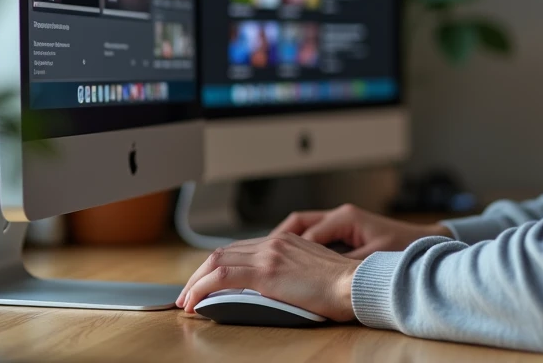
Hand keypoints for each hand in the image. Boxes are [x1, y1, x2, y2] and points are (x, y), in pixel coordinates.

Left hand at [177, 233, 359, 320]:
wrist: (356, 284)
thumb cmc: (342, 286)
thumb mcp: (311, 272)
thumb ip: (289, 272)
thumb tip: (269, 289)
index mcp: (285, 240)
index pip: (238, 249)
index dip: (215, 266)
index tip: (205, 283)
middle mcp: (274, 242)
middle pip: (222, 252)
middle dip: (198, 274)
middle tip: (188, 294)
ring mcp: (269, 255)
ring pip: (216, 262)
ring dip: (195, 282)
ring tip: (186, 301)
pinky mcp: (267, 273)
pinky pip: (222, 277)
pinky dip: (202, 288)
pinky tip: (195, 302)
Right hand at [273, 202, 452, 258]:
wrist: (424, 242)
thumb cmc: (404, 248)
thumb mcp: (373, 259)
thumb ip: (347, 264)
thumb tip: (323, 274)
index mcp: (345, 217)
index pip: (306, 234)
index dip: (288, 251)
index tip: (274, 266)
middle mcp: (340, 214)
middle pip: (298, 222)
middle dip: (278, 238)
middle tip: (262, 256)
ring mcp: (341, 219)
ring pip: (303, 226)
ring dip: (287, 240)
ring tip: (271, 257)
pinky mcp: (345, 228)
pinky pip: (314, 232)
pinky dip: (300, 243)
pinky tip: (293, 259)